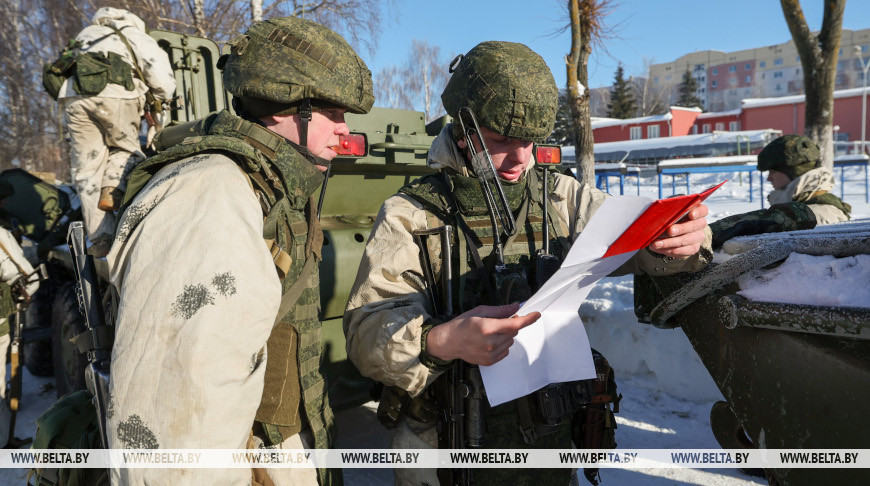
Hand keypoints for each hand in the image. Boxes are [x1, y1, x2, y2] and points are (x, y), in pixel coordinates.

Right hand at [425, 303, 539, 365]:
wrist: (448, 342)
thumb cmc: (461, 325)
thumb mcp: (479, 311)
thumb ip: (500, 310)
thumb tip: (516, 307)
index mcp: (487, 328)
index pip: (514, 324)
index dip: (528, 319)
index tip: (536, 315)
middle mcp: (490, 343)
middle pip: (513, 332)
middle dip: (510, 325)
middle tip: (497, 322)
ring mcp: (490, 354)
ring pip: (510, 342)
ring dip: (506, 336)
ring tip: (489, 333)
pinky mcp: (490, 361)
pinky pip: (505, 351)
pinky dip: (502, 345)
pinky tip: (488, 342)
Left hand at [649, 204, 708, 256]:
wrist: (673, 233)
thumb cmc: (671, 218)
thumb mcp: (670, 213)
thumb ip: (668, 212)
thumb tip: (657, 217)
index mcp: (697, 211)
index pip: (703, 210)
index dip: (698, 212)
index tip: (691, 214)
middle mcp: (700, 224)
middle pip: (695, 226)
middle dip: (681, 228)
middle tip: (670, 230)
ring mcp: (698, 237)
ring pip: (687, 240)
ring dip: (670, 242)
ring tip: (657, 243)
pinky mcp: (693, 248)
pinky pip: (682, 251)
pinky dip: (669, 249)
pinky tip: (659, 248)